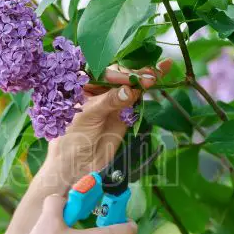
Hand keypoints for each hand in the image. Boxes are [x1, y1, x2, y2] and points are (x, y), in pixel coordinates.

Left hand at [41, 59, 173, 186]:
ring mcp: (113, 98)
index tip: (128, 78)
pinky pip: (138, 95)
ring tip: (162, 68)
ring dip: (147, 74)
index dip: (116, 72)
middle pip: (119, 73)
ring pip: (131, 82)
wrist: (78, 165)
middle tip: (149, 76)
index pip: (101, 71)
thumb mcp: (87, 116)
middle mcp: (97, 87)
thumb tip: (128, 90)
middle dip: (135, 74)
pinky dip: (149, 85)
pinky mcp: (126, 109)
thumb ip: (107, 101)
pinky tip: (162, 72)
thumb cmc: (72, 138)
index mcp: (81, 84)